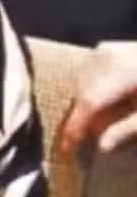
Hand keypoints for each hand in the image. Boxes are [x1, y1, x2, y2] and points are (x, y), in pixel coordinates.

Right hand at [58, 41, 136, 155]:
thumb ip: (128, 130)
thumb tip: (101, 148)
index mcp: (123, 75)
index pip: (90, 103)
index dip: (75, 127)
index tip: (67, 149)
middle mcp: (111, 58)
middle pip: (83, 92)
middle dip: (83, 117)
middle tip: (87, 139)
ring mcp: (109, 49)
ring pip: (82, 80)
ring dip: (86, 102)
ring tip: (100, 121)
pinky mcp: (111, 47)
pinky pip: (90, 69)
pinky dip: (91, 86)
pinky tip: (105, 99)